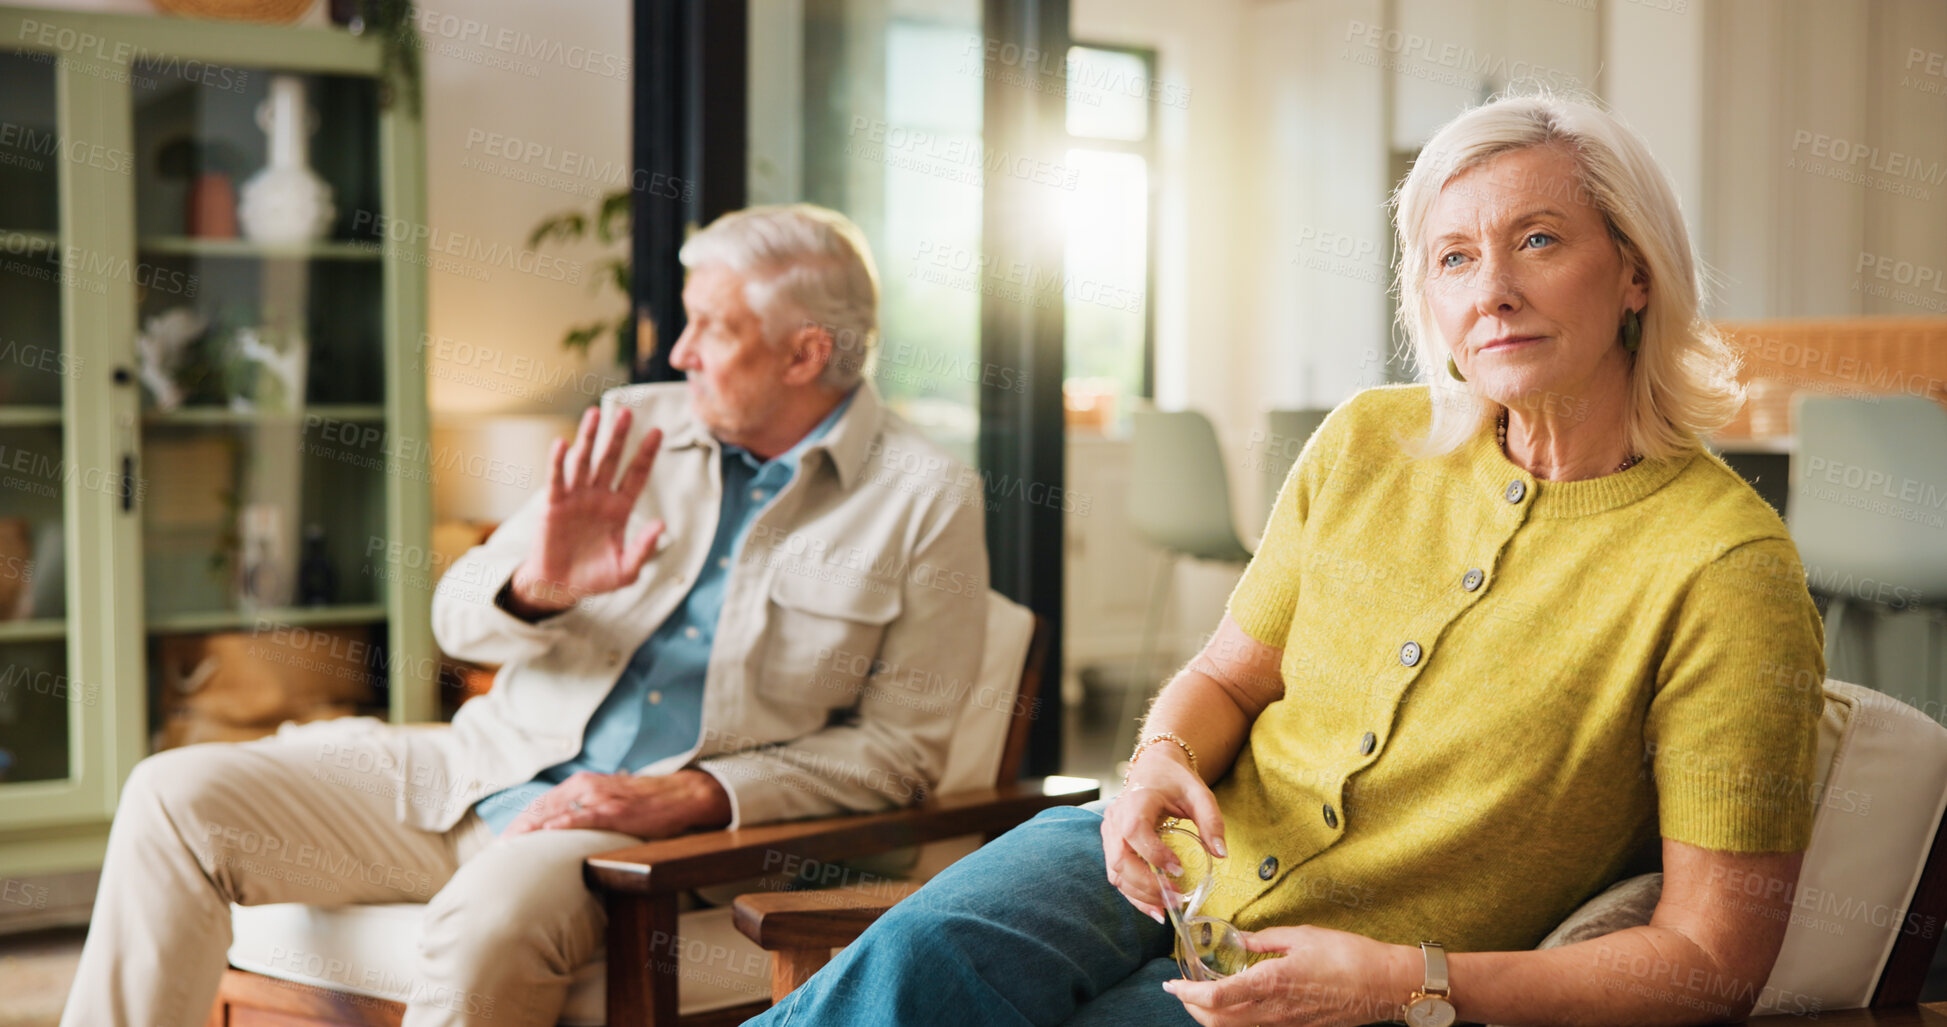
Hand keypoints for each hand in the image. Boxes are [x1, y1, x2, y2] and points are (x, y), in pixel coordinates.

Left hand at [502, 769, 732, 837]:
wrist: (682, 794)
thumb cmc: (644, 802)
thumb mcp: (608, 798)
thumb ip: (584, 808)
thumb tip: (560, 830)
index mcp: (582, 784)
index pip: (541, 804)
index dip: (519, 823)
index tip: (502, 841)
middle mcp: (586, 787)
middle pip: (542, 809)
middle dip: (518, 830)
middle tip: (498, 850)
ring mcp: (601, 798)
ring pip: (558, 812)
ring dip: (532, 830)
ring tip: (513, 847)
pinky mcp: (617, 811)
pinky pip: (586, 817)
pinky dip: (565, 824)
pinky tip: (549, 834)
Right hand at [508, 406, 664, 616]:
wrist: (560, 587)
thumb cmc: (595, 578)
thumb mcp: (626, 569)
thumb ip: (643, 548)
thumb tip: (662, 524)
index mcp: (620, 508)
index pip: (636, 475)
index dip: (646, 454)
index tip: (658, 431)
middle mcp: (599, 497)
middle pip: (610, 460)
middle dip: (618, 436)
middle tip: (627, 412)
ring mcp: (576, 498)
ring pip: (584, 462)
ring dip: (588, 438)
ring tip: (594, 413)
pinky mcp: (553, 506)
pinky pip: (556, 480)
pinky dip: (558, 462)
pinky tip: (562, 444)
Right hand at [1100, 745, 1226, 923]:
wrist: (1152, 769)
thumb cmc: (1174, 780)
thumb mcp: (1199, 793)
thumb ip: (1211, 820)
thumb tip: (1221, 853)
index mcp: (1135, 801)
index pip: (1134, 831)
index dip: (1154, 854)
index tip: (1180, 870)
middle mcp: (1115, 819)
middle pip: (1120, 860)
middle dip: (1147, 886)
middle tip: (1176, 899)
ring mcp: (1110, 834)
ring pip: (1116, 874)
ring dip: (1141, 895)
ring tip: (1168, 908)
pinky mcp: (1112, 846)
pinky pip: (1118, 876)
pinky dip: (1135, 895)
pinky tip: (1155, 908)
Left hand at [1163, 926, 1414, 1026]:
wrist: (1385, 986)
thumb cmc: (1349, 956)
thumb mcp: (1303, 936)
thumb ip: (1265, 939)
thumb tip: (1241, 938)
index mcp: (1271, 982)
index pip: (1215, 998)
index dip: (1187, 993)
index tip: (1172, 982)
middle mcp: (1273, 1011)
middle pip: (1217, 1021)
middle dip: (1191, 1007)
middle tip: (1181, 988)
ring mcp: (1284, 1024)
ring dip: (1210, 1014)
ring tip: (1200, 993)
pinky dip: (1233, 1017)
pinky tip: (1235, 999)